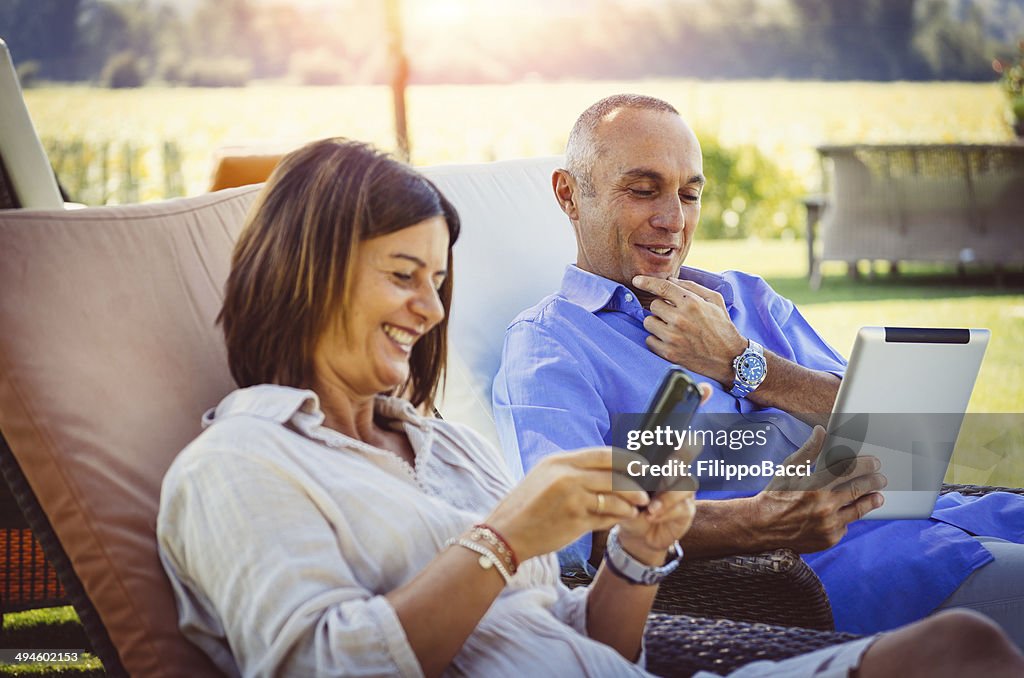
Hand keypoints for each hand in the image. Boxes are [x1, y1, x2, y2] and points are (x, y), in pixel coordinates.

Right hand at [485, 448, 650, 561]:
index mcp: (559, 461)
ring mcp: (572, 498)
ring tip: (637, 507)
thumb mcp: (544, 476)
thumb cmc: (526, 506)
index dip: (627, 460)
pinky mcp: (575, 520)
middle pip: (614, 475)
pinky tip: (622, 518)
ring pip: (615, 496)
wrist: (505, 534)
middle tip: (645, 491)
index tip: (640, 466)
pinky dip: (618, 517)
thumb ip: (572, 470)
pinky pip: (606, 516)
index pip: (604, 454)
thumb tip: (603, 469)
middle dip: (635, 483)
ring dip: (630, 503)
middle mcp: (567, 475)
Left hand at [615, 424, 704, 564]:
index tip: (672, 442)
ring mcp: (684, 491)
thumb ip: (628, 478)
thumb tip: (627, 467)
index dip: (683, 440)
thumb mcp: (624, 489)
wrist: (635, 534)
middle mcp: (676, 473)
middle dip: (675, 465)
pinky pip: (682, 507)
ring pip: (686, 484)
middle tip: (661, 478)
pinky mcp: (687, 510)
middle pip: (687, 458)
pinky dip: (666, 511)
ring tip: (650, 508)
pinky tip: (652, 516)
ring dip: (668, 496)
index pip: (678, 443)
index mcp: (661, 462)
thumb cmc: (629, 505)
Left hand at [632, 275, 746, 384]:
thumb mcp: (714, 300)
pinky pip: (649, 340)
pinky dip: (656, 339)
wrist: (729, 358)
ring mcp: (673, 337)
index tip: (637, 280)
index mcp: (691, 303)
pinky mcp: (668, 353)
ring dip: (657, 323)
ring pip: (648, 322)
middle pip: (654, 305)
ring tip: (672, 328)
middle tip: (674, 315)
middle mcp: (680, 319)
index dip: (647, 282)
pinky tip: (670, 340)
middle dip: (662, 308)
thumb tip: (670, 279)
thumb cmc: (722, 326)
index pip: (662, 287)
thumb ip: (692, 287)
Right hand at [752, 426, 886, 551]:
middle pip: (858, 489)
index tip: (875, 462)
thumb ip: (809, 450)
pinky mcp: (829, 539)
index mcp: (814, 485)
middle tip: (881, 478)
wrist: (762, 526)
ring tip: (878, 497)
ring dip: (871, 502)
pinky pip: (845, 526)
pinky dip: (847, 518)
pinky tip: (847, 512)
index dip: (865, 465)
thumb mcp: (789, 469)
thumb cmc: (775, 494)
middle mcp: (823, 506)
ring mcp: (828, 525)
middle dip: (873, 482)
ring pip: (858, 511)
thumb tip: (821, 431)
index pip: (848, 470)